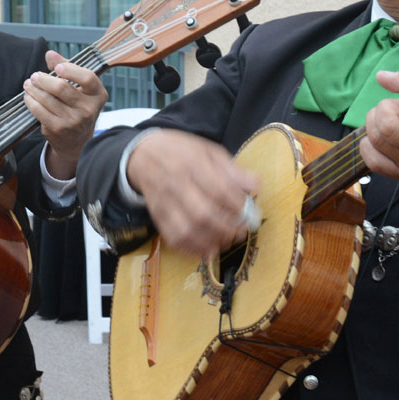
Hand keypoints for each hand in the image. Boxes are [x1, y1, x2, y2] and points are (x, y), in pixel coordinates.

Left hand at [23, 50, 107, 178]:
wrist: (76, 141)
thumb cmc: (78, 107)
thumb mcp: (80, 88)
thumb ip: (66, 67)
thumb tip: (50, 55)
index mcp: (98, 95)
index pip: (88, 78)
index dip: (71, 70)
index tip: (56, 68)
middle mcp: (88, 109)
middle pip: (61, 88)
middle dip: (43, 79)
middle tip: (35, 76)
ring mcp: (73, 121)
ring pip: (47, 99)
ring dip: (34, 89)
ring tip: (29, 84)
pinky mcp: (58, 129)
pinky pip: (39, 110)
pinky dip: (31, 101)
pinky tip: (29, 96)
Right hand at [125, 129, 258, 256]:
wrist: (143, 155)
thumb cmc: (182, 152)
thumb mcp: (209, 150)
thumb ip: (232, 169)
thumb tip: (255, 186)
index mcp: (192, 163)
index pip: (218, 189)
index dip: (238, 206)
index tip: (250, 212)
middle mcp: (176, 184)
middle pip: (202, 214)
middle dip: (227, 228)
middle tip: (242, 231)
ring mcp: (164, 203)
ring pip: (188, 230)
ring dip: (212, 241)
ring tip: (227, 240)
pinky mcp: (157, 217)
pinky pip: (174, 239)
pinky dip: (193, 248)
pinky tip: (208, 247)